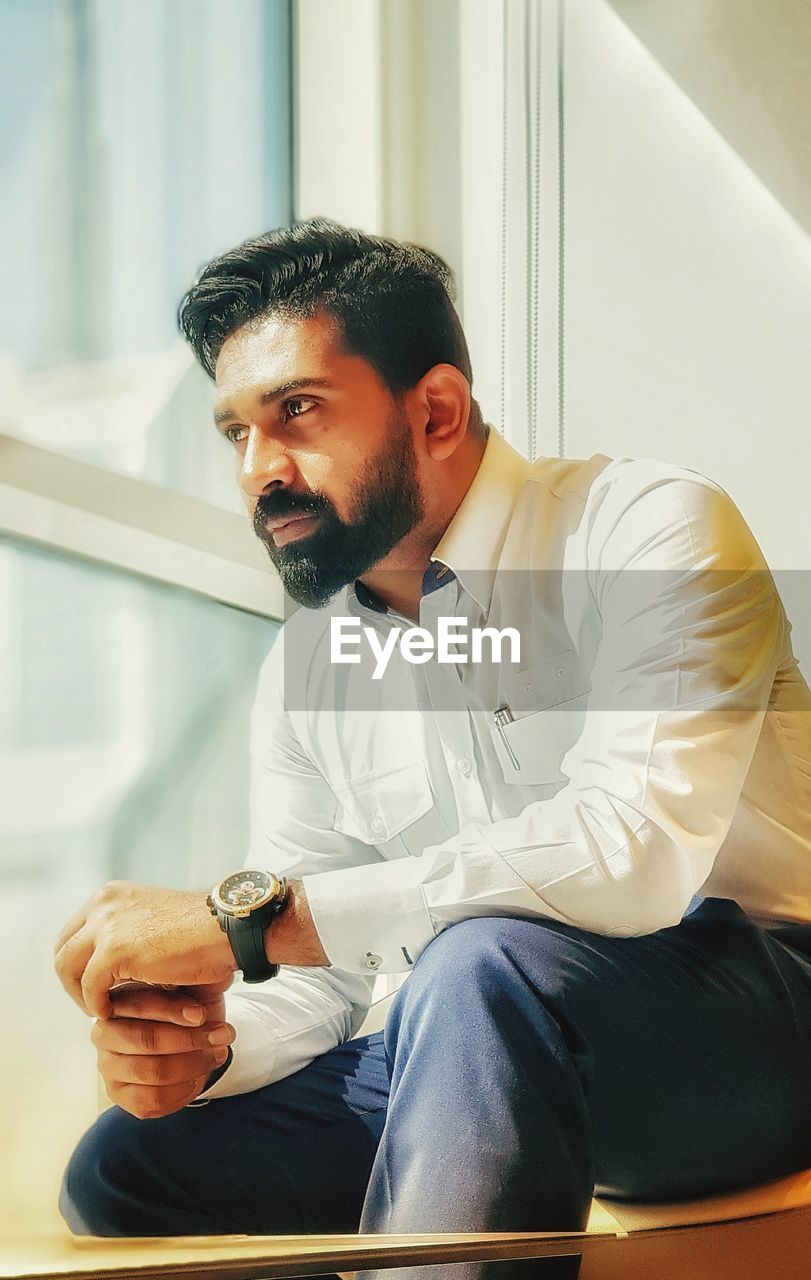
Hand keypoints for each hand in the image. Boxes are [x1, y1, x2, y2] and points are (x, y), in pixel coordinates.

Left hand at [54, 881, 235, 1018]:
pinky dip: (98, 1005)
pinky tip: (113, 1013)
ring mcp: (105, 926)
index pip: (74, 932)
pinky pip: (90, 988)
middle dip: (73, 979)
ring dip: (80, 994)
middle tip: (94, 1001)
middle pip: (62, 949)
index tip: (96, 984)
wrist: (228, 928)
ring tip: (103, 1009)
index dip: (79, 962)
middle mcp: (103, 903)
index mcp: (112, 895)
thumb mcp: (154, 922)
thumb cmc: (204, 930)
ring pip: (66, 967)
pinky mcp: (113, 952)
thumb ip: (129, 935)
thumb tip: (108, 968)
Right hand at [94, 981, 234, 1118]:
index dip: (174, 1010)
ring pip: (153, 1071)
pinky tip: (197, 1077)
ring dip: (193, 1065)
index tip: (203, 1015)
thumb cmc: (182, 1012)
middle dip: (191, 1040)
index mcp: (116, 1001)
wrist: (183, 1042)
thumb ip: (190, 991)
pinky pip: (152, 1100)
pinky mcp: (117, 1094)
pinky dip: (182, 1090)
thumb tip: (203, 1006)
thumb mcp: (188, 993)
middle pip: (147, 1040)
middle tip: (221, 1037)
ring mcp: (107, 1067)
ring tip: (216, 1055)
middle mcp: (104, 1034)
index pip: (141, 1004)